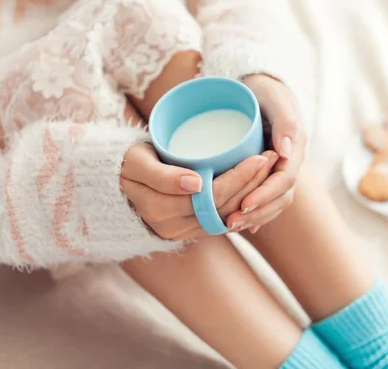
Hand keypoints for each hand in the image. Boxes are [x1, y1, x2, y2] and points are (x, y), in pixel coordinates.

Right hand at [120, 143, 278, 238]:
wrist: (115, 182)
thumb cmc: (126, 164)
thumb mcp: (137, 164)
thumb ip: (161, 175)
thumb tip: (195, 184)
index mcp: (161, 210)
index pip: (212, 196)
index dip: (240, 178)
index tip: (261, 155)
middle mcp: (174, 227)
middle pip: (225, 206)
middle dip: (253, 183)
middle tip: (273, 158)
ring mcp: (183, 231)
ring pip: (227, 215)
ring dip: (252, 194)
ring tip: (270, 169)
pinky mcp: (190, 229)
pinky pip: (222, 220)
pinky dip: (242, 204)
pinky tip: (258, 187)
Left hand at [228, 74, 307, 232]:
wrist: (256, 84)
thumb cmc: (262, 87)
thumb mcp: (273, 96)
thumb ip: (284, 120)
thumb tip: (284, 153)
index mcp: (294, 145)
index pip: (285, 179)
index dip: (265, 194)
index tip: (243, 204)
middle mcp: (290, 160)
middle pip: (281, 196)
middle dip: (258, 212)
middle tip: (230, 222)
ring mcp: (280, 167)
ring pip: (275, 201)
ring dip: (255, 217)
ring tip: (230, 225)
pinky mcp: (269, 172)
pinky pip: (267, 198)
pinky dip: (257, 213)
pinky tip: (242, 225)